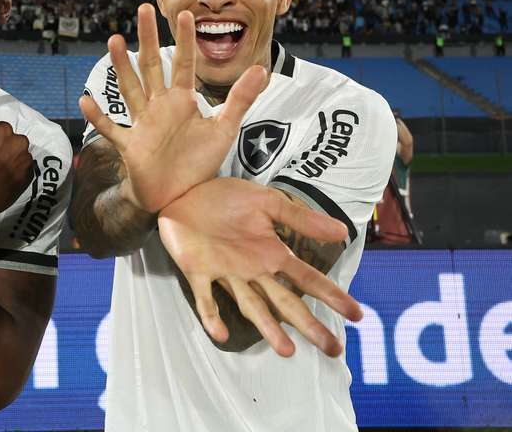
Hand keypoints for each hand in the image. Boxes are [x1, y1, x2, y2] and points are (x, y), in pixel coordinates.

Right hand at [0, 121, 33, 223]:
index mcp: (3, 130)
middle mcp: (19, 142)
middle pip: (12, 140)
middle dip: (4, 146)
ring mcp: (26, 159)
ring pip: (19, 153)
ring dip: (12, 158)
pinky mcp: (29, 175)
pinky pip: (24, 168)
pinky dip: (16, 170)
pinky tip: (4, 177)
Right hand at [79, 4, 265, 212]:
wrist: (180, 197)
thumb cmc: (198, 163)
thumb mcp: (224, 129)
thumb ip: (240, 99)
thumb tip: (262, 69)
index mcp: (182, 101)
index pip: (183, 64)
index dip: (185, 41)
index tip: (187, 15)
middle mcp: (159, 107)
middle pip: (151, 67)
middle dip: (148, 39)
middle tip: (144, 9)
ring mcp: (142, 125)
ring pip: (130, 90)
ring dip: (122, 67)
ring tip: (114, 41)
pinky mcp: (131, 146)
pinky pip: (111, 130)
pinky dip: (98, 118)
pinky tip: (85, 101)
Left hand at [158, 177, 362, 357]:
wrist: (184, 189)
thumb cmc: (224, 197)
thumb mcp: (267, 202)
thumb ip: (301, 218)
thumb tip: (343, 231)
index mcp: (271, 253)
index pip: (307, 279)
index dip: (331, 295)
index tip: (356, 315)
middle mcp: (252, 270)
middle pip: (285, 302)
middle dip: (308, 325)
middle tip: (333, 349)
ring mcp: (225, 273)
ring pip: (250, 305)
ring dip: (267, 328)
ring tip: (287, 350)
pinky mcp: (197, 270)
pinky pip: (205, 297)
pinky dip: (212, 316)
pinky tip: (220, 334)